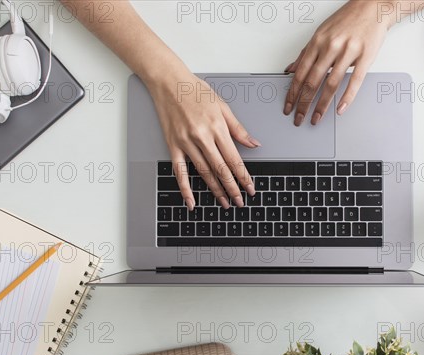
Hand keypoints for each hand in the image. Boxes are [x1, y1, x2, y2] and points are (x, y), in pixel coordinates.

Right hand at [146, 68, 260, 209]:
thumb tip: (254, 143)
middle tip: (240, 202)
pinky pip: (180, 171)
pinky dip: (185, 189)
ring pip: (204, 173)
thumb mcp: (223, 106)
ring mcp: (186, 143)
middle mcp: (202, 137)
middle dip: (232, 188)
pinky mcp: (173, 145)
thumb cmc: (196, 91)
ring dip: (215, 190)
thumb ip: (238, 129)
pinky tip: (192, 202)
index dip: (243, 177)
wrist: (169, 82)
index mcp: (217, 127)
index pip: (234, 159)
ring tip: (224, 202)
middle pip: (220, 169)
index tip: (250, 188)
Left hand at [284, 0, 393, 125]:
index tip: (288, 107)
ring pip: (331, 84)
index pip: (300, 73)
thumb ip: (306, 53)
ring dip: (322, 105)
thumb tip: (291, 70)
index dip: (292, 93)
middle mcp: (331, 46)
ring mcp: (348, 52)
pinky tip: (340, 109)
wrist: (372, 7)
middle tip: (299, 118)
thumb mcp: (320, 33)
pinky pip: (355, 80)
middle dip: (303, 103)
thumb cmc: (347, 20)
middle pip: (313, 81)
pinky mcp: (365, 56)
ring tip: (316, 118)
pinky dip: (347, 97)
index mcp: (317, 42)